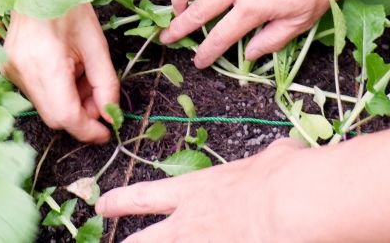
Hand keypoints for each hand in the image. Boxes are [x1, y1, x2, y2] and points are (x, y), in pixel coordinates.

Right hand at [2, 3, 118, 142]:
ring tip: (83, 75)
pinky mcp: (8, 67)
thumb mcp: (96, 43)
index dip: (89, 130)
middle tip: (100, 101)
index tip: (107, 132)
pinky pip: (35, 92)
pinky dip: (55, 91)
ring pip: (44, 106)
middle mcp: (22, 71)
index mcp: (45, 62)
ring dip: (68, 102)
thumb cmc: (70, 6)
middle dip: (80, 116)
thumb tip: (110, 115)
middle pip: (54, 116)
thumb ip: (106, 83)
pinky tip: (66, 70)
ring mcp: (11, 69)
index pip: (66, 116)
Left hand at [96, 137, 304, 241]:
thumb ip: (268, 162)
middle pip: (145, 239)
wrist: (288, 204)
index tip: (102, 205)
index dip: (121, 201)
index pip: (147, 195)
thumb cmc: (281, 176)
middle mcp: (189, 223)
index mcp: (196, 190)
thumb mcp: (272, 158)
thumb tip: (284, 155)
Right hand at [160, 0, 354, 65]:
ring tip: (175, 4)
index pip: (220, 37)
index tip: (197, 62)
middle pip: (197, 11)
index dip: (206, 53)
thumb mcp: (304, 19)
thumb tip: (250, 54)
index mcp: (252, 8)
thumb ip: (274, 39)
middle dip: (179, 28)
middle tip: (167, 37)